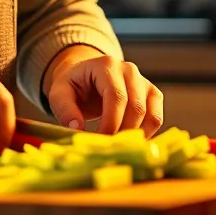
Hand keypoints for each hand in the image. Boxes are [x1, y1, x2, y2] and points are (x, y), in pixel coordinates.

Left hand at [42, 46, 163, 135]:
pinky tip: (128, 142)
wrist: (87, 76)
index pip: (116, 96)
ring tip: (116, 147)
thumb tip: (76, 127)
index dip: (111, 122)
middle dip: (122, 132)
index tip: (100, 141)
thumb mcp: (59, 93)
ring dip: (134, 136)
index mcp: (106, 65)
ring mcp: (143, 81)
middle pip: (135, 107)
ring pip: (149, 114)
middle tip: (107, 149)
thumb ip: (64, 109)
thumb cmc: (73, 85)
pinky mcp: (152, 94)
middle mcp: (129, 70)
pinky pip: (156, 118)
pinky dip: (145, 134)